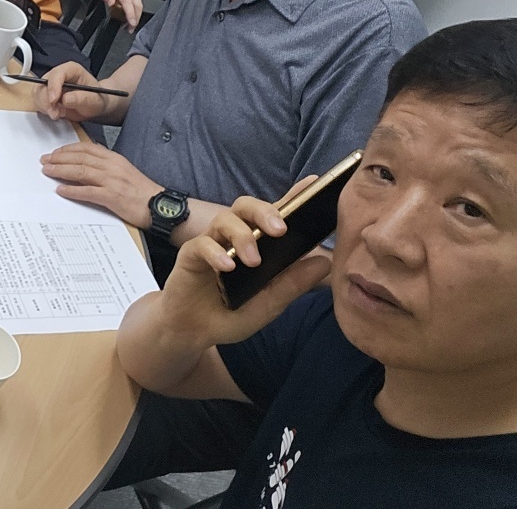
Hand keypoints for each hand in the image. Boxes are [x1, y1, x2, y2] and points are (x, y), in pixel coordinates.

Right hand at [34, 61, 112, 122]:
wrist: (94, 106)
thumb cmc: (96, 99)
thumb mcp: (94, 100)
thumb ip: (81, 99)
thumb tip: (66, 99)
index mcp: (71, 70)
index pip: (57, 73)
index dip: (53, 86)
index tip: (54, 100)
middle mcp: (58, 75)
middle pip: (42, 84)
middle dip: (46, 100)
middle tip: (56, 113)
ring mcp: (50, 85)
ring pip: (37, 93)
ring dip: (45, 106)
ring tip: (59, 114)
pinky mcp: (46, 95)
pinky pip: (38, 102)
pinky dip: (45, 110)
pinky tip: (57, 113)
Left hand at [39, 141, 161, 228]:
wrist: (160, 207)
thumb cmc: (142, 192)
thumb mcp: (124, 172)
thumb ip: (107, 166)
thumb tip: (87, 164)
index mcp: (114, 159)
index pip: (87, 148)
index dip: (68, 149)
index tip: (55, 152)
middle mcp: (112, 166)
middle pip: (80, 158)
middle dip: (59, 158)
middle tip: (45, 160)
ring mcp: (112, 181)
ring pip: (80, 171)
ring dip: (61, 171)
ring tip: (47, 171)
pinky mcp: (112, 197)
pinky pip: (87, 192)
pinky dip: (72, 190)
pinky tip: (61, 191)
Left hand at [91, 0, 142, 30]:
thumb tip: (111, 3)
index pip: (128, 4)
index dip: (131, 15)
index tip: (131, 24)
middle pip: (138, 6)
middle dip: (135, 19)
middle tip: (130, 28)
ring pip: (140, 3)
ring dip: (136, 13)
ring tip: (129, 21)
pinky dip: (136, 6)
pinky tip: (130, 10)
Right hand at [163, 188, 332, 346]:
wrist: (195, 332)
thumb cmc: (232, 313)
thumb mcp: (270, 303)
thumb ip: (294, 283)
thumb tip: (325, 262)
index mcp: (257, 244)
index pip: (274, 215)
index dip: (293, 197)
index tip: (313, 184)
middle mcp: (233, 237)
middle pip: (245, 206)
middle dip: (264, 211)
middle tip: (280, 230)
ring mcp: (211, 243)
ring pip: (224, 219)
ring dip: (242, 235)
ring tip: (252, 260)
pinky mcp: (190, 255)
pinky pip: (202, 244)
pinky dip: (216, 252)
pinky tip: (227, 267)